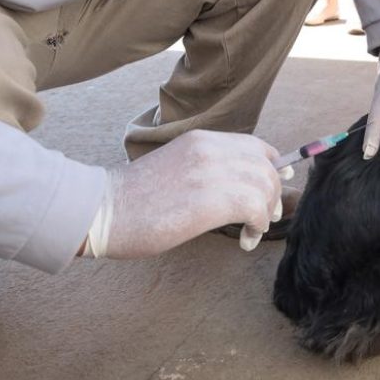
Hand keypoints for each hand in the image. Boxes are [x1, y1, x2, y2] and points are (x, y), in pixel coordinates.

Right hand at [100, 130, 288, 257]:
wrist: (104, 210)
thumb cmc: (135, 200)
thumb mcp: (177, 168)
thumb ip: (208, 169)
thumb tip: (242, 187)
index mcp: (202, 139)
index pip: (255, 146)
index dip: (272, 166)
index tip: (275, 184)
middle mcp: (212, 149)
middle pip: (266, 167)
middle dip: (273, 194)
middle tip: (265, 217)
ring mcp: (213, 170)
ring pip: (266, 186)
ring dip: (266, 213)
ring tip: (252, 229)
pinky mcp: (213, 197)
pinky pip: (257, 209)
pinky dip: (258, 227)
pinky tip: (245, 239)